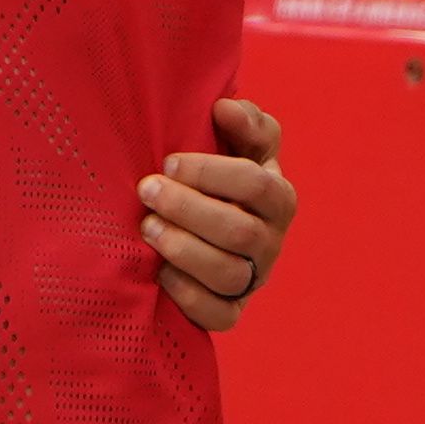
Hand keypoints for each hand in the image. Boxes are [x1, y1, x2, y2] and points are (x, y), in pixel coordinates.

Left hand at [145, 95, 298, 332]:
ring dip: (184, 250)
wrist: (202, 226)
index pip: (256, 183)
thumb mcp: (238, 144)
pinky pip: (219, 316)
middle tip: (147, 190)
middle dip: (188, 209)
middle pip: (239, 232)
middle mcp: (270, 240)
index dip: (211, 173)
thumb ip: (243, 121)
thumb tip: (224, 108)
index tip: (169, 161)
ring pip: (228, 274)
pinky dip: (189, 297)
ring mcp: (253, 279)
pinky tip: (161, 273)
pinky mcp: (231, 311)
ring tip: (147, 228)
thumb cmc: (218, 177)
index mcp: (277, 196)